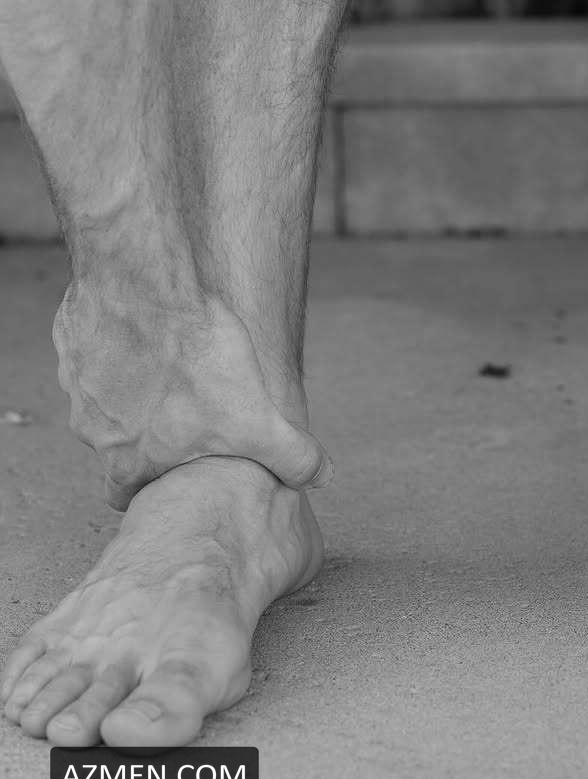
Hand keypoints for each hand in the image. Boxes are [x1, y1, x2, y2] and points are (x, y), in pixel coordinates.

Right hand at [53, 284, 332, 509]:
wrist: (148, 283)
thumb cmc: (197, 359)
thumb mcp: (258, 420)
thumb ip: (293, 457)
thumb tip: (322, 477)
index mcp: (125, 459)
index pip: (126, 495)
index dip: (154, 486)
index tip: (179, 470)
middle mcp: (90, 429)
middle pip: (115, 444)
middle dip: (146, 432)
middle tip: (184, 409)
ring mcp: (75, 381)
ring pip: (103, 396)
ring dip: (133, 384)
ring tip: (176, 360)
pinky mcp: (73, 336)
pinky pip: (93, 348)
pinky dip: (120, 341)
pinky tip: (154, 323)